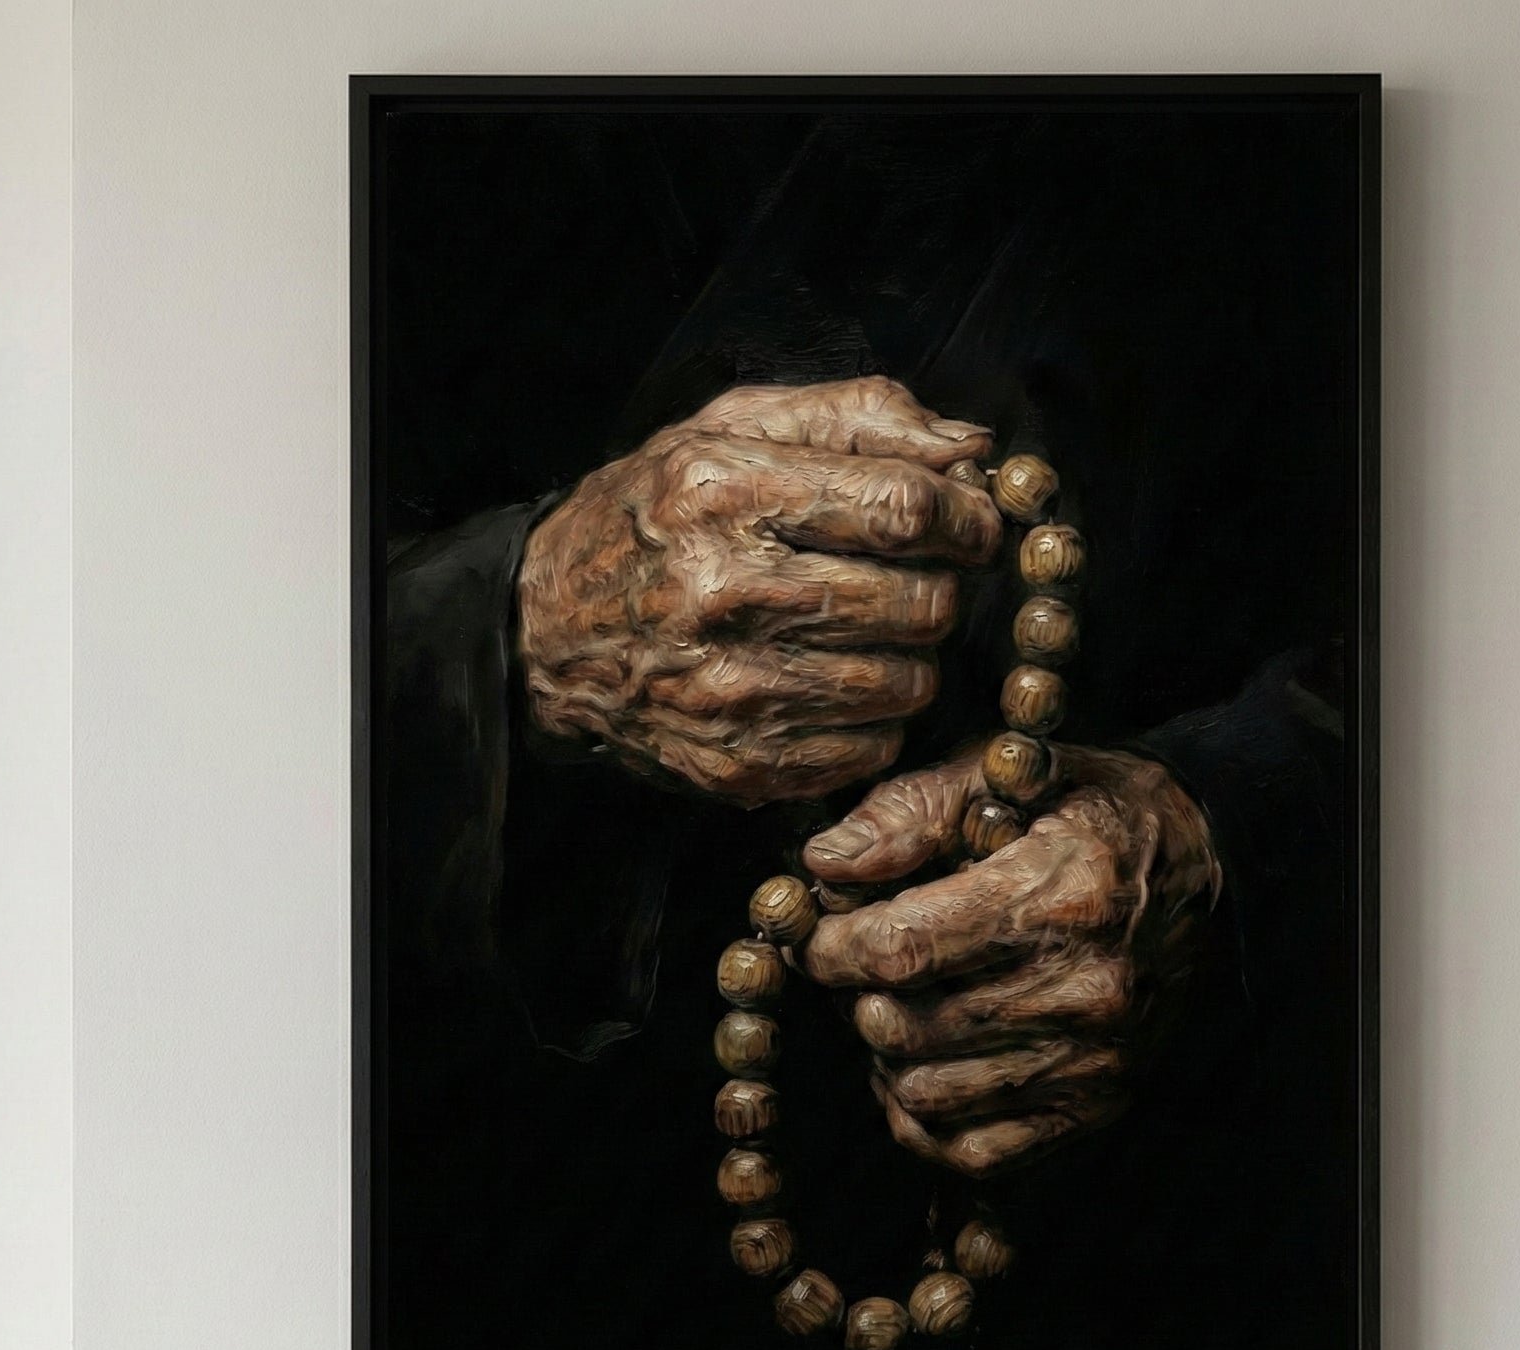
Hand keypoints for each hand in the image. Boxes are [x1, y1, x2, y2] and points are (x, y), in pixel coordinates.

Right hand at [517, 377, 999, 804]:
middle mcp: (728, 593)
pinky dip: (874, 721)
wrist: (544, 632)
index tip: (975, 525)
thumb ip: (857, 418)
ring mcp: (735, 690)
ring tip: (867, 634)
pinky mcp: (743, 761)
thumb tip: (971, 446)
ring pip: (908, 684)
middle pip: (918, 603)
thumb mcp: (731, 430)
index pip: (900, 508)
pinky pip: (872, 749)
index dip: (965, 519)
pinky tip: (834, 686)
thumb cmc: (655, 517)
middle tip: (913, 580)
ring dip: (910, 658)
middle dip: (939, 589)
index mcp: (727, 492)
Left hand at [800, 746, 1220, 1174]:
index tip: (820, 936)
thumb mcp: (1005, 775)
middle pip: (904, 1027)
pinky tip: (925, 1069)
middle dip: (859, 996)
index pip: (901, 948)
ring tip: (902, 1011)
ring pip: (925, 1094)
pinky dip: (927, 1120)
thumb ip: (909, 812)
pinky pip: (973, 1151)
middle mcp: (1084, 988)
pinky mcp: (1095, 1105)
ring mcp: (1093, 1058)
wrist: (1206, 868)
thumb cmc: (1089, 813)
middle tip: (869, 968)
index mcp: (1058, 894)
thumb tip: (824, 866)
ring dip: (889, 1057)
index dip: (833, 948)